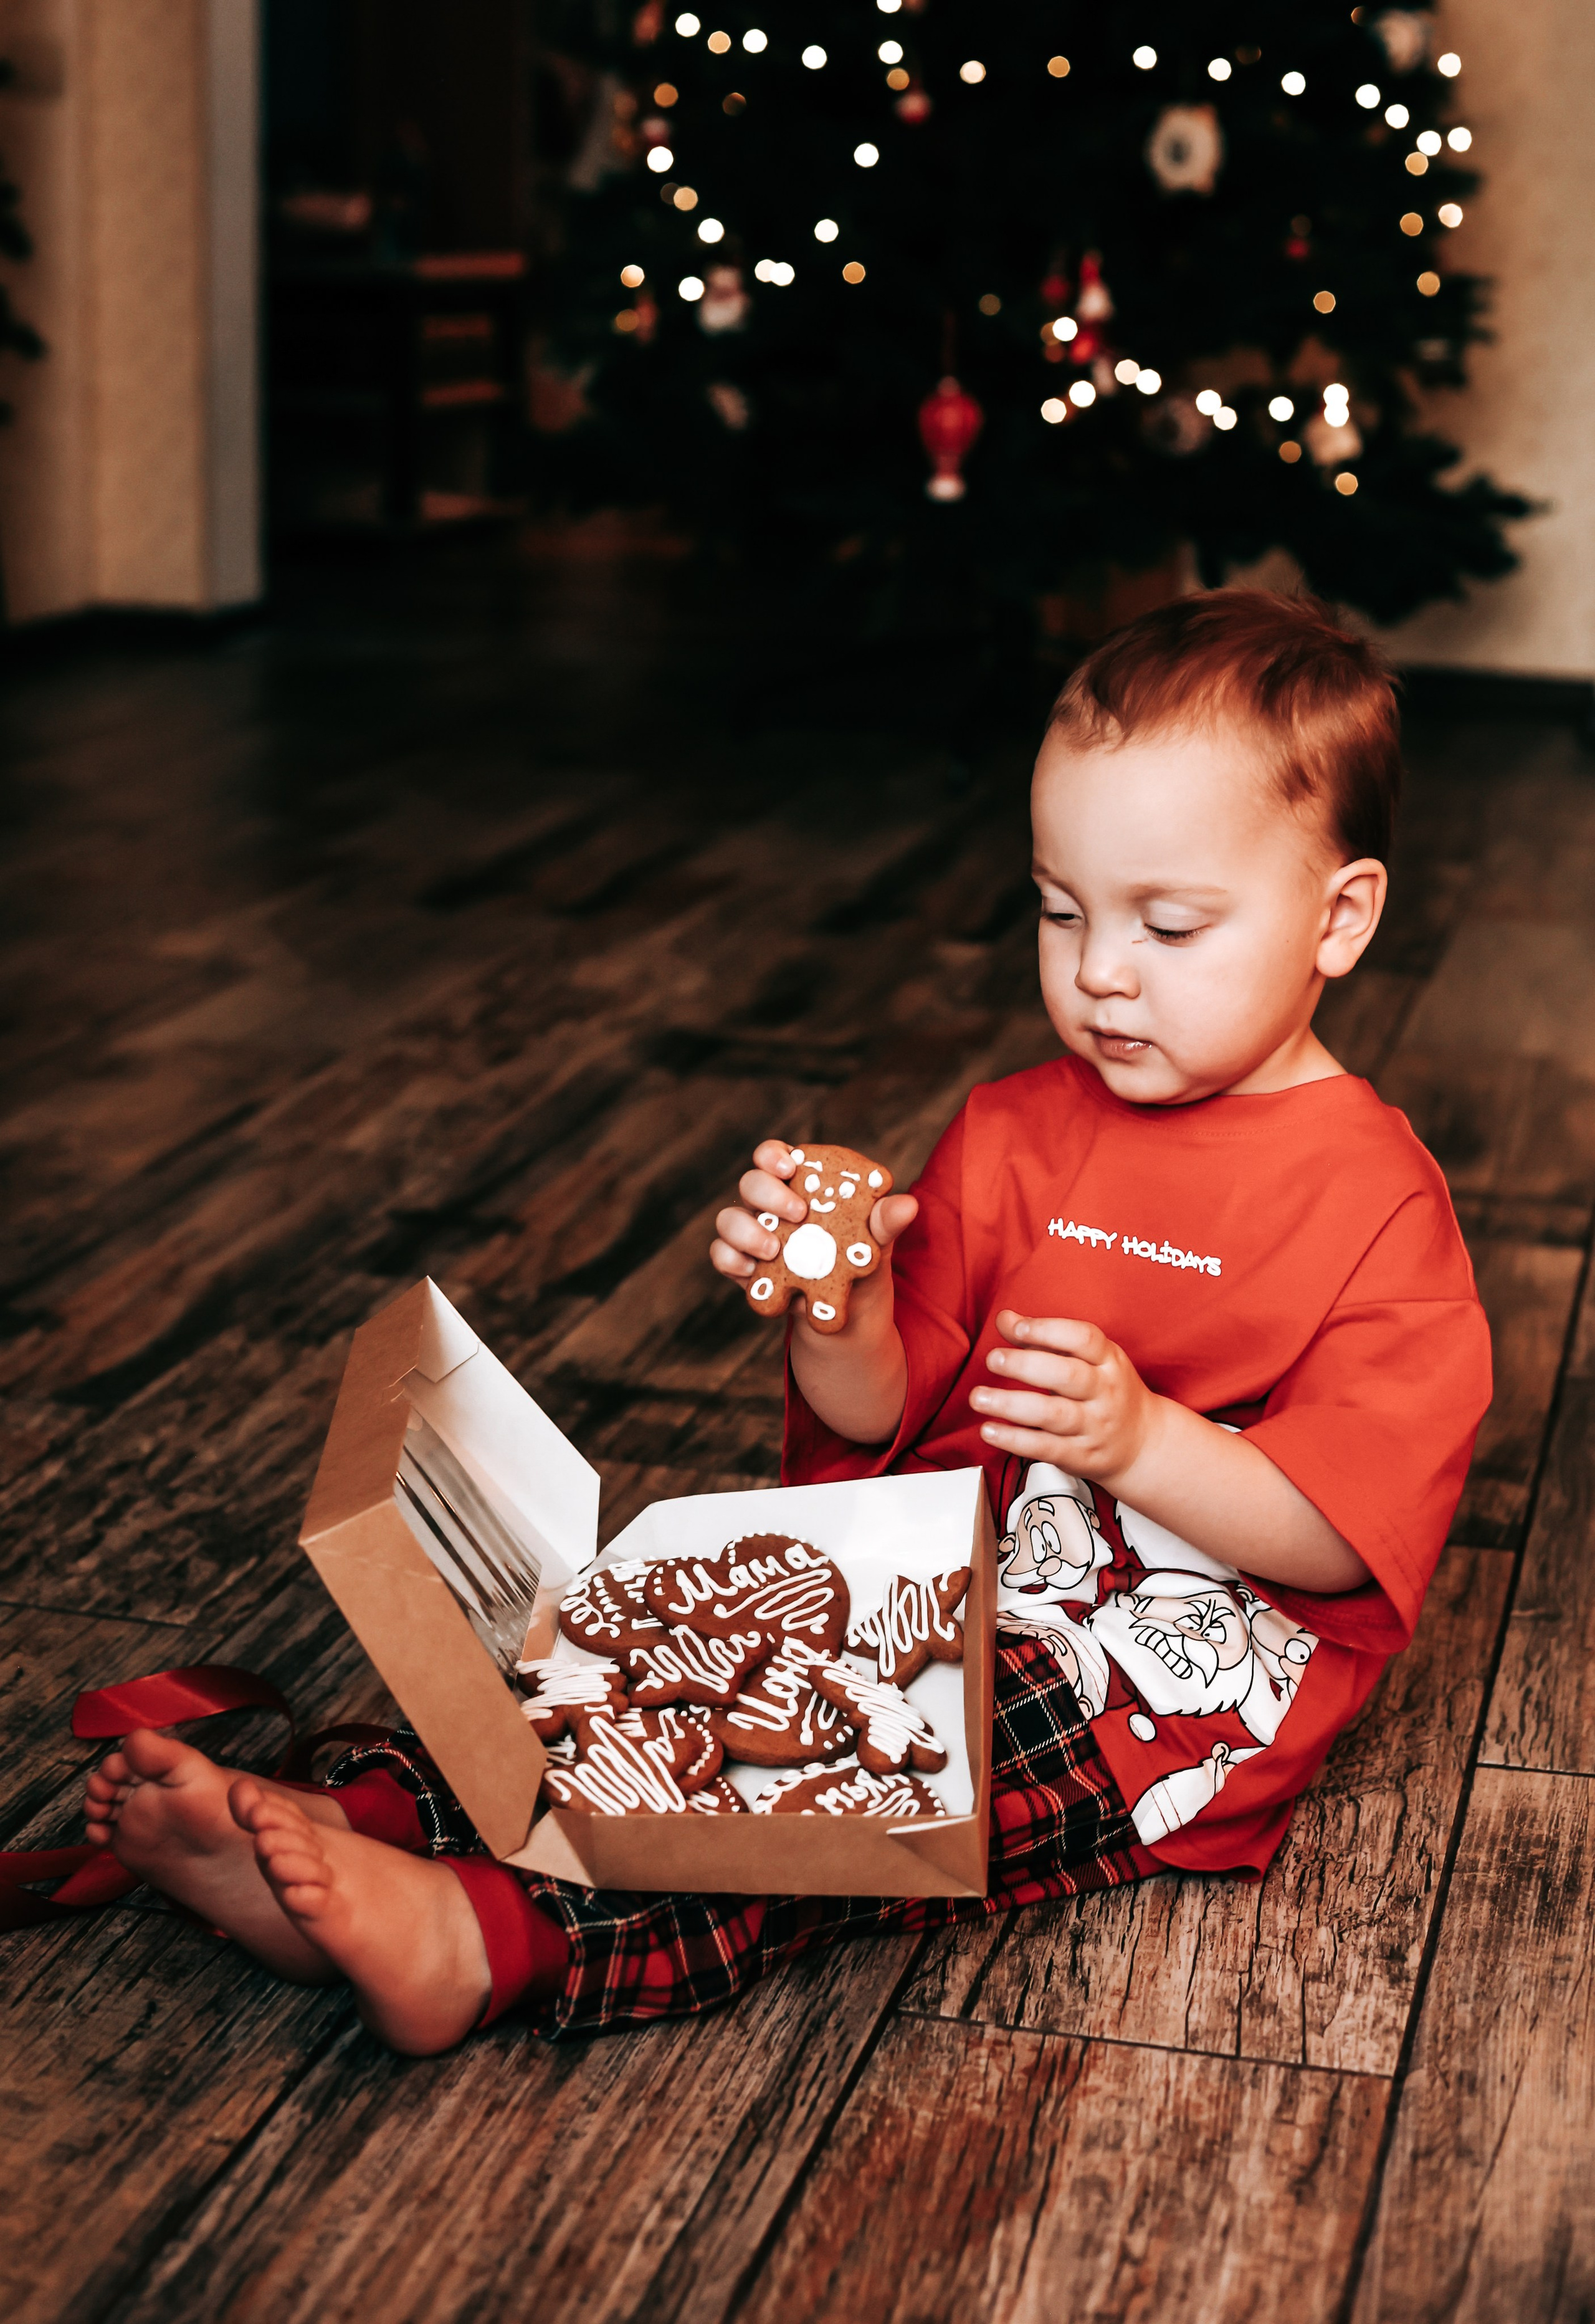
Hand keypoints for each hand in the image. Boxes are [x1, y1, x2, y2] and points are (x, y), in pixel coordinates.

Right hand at [710, 1138, 917, 1333]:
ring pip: (728, 1219)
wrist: (849, 1317)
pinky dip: (732, 1261)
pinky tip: (752, 1272)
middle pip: (751, 1183)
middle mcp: (771, 1206)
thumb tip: (908, 1204)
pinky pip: (722, 1256)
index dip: (774, 1154)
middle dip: (768, 1193)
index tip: (791, 1165)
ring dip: (746, 1231)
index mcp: (800, 1186)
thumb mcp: (877, 1243)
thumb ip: (885, 1222)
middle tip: (798, 1213)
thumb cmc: (860, 1265)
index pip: (776, 1156)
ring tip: (774, 1250)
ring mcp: (753, 1235)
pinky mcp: (743, 1267)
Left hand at [969, 1310, 1160, 1486]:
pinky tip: (989, 1430)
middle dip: (1025, 1365)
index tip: (1017, 1329)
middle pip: (1067, 1376)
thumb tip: (1005, 1319)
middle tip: (993, 1359)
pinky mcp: (1081, 1456)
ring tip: (979, 1397)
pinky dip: (1015, 1440)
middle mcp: (1105, 1392)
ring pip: (1053, 1414)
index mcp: (1109, 1361)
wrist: (1142, 1443)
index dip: (1048, 1331)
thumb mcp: (1087, 1359)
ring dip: (1011, 1405)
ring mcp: (1094, 1426)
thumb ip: (1043, 1339)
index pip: (1084, 1339)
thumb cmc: (1107, 1391)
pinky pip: (1046, 1448)